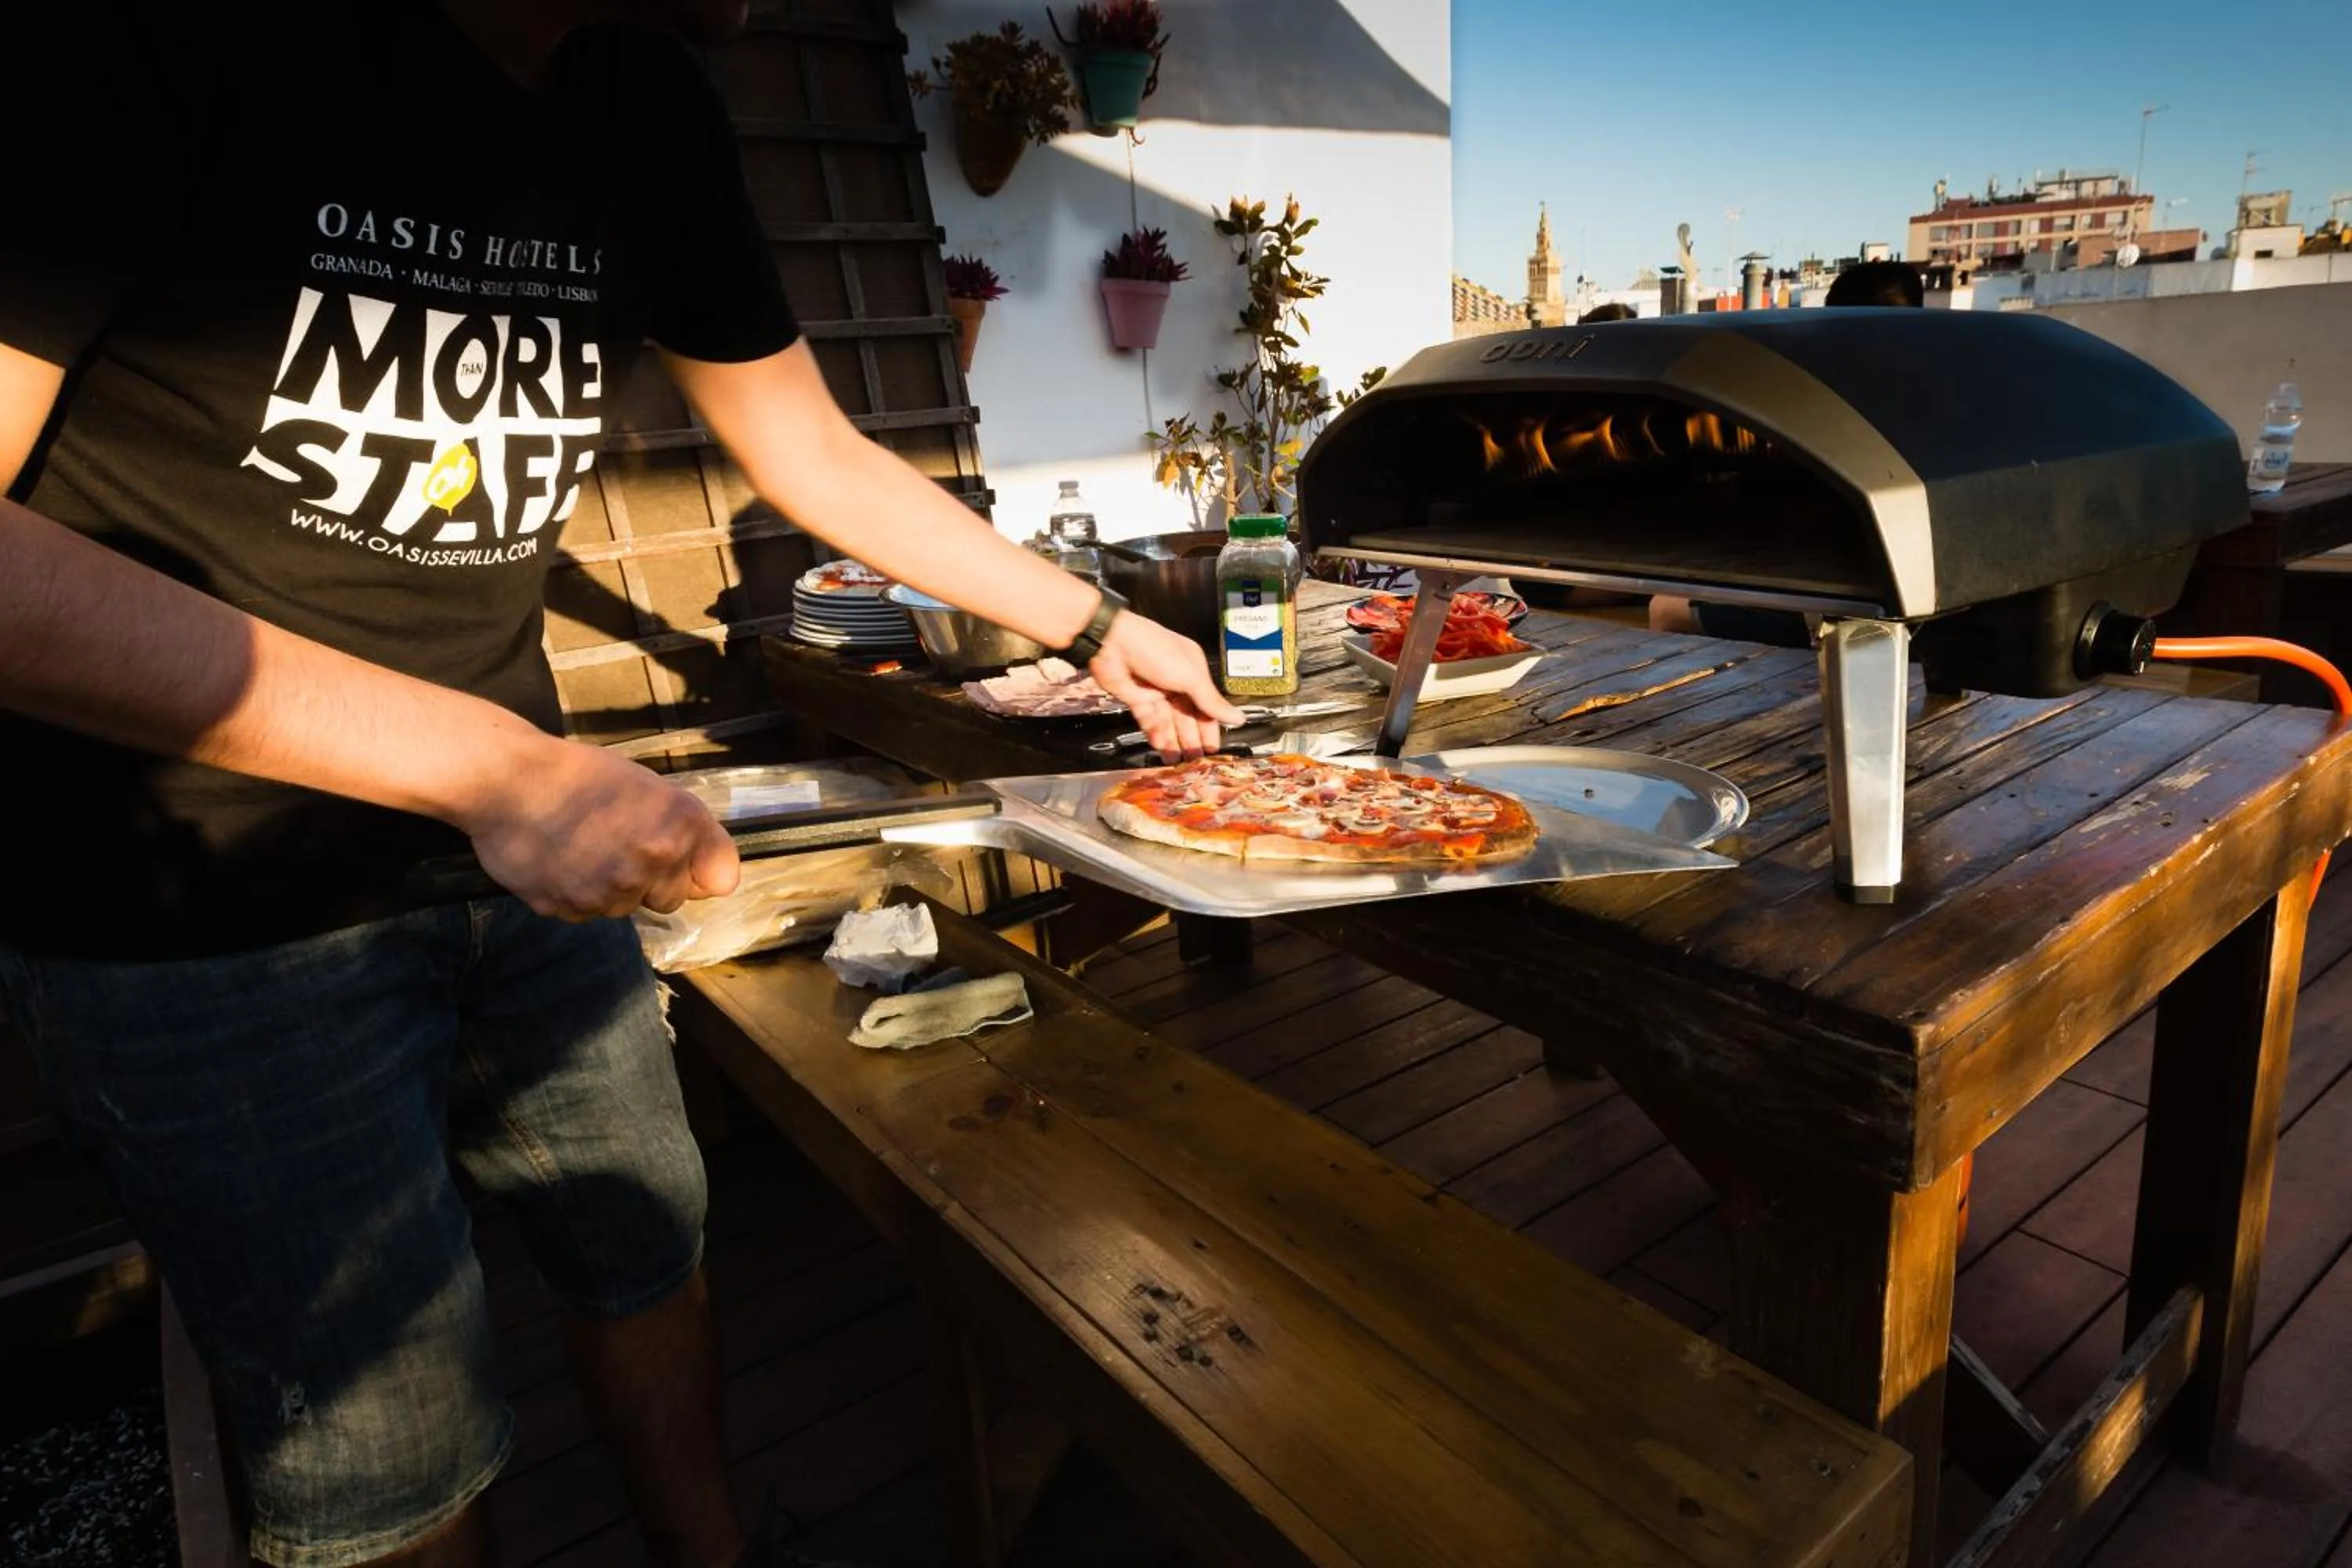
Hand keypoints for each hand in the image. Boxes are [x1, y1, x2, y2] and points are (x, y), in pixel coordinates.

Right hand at [456, 734, 740, 919]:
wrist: (503, 779)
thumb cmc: (577, 774)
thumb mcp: (647, 787)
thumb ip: (689, 831)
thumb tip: (721, 882)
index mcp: (679, 826)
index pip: (720, 880)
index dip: (696, 869)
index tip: (676, 856)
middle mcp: (651, 862)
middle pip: (670, 899)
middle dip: (650, 879)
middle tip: (614, 842)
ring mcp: (608, 890)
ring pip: (624, 907)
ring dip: (609, 886)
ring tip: (578, 846)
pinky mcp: (568, 908)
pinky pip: (585, 913)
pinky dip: (574, 894)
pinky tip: (557, 860)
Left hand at [1087, 612, 1247, 757]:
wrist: (1112, 644)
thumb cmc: (1154, 649)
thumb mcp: (1191, 676)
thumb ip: (1211, 701)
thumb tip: (1237, 717)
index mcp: (1193, 671)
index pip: (1207, 705)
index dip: (1211, 727)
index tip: (1214, 748)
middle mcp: (1176, 681)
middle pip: (1188, 716)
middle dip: (1192, 739)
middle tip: (1196, 761)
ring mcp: (1155, 690)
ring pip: (1169, 722)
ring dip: (1174, 741)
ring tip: (1180, 762)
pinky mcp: (1136, 698)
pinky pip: (1149, 721)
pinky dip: (1156, 735)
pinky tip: (1162, 749)